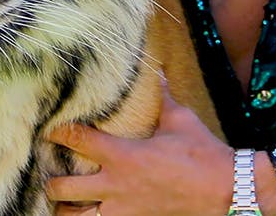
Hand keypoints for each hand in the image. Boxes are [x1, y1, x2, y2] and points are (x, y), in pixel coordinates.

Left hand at [45, 84, 234, 215]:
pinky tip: (89, 215)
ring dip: (66, 211)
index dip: (60, 133)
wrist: (224, 190)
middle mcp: (116, 185)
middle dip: (52, 183)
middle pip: (65, 188)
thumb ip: (163, 98)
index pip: (79, 140)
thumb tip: (158, 73)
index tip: (51, 130)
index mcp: (124, 155)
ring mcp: (123, 209)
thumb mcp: (180, 120)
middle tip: (50, 176)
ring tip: (61, 205)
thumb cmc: (201, 153)